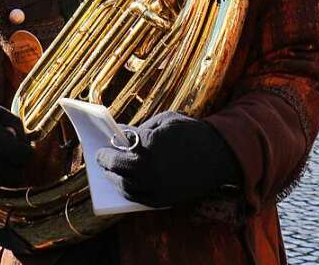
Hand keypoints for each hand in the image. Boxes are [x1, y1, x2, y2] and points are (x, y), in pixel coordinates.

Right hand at [0, 93, 32, 191]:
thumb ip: (18, 126)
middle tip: (13, 151)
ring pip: (9, 184)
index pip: (25, 156)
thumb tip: (30, 143)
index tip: (22, 144)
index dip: (28, 150)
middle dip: (20, 162)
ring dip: (11, 172)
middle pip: (20, 173)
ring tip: (3, 158)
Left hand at [95, 111, 240, 206]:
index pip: (121, 147)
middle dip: (107, 163)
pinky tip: (125, 184)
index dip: (110, 148)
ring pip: (126, 186)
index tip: (102, 147)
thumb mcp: (166, 120)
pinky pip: (138, 198)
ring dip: (115, 179)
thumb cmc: (190, 132)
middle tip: (101, 160)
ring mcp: (157, 186)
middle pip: (119, 168)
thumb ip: (143, 128)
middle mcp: (151, 168)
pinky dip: (128, 191)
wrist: (217, 153)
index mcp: (150, 144)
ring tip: (110, 173)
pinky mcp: (164, 199)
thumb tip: (123, 137)